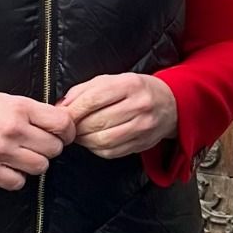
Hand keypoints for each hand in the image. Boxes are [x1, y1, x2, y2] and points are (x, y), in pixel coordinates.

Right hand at [0, 92, 75, 190]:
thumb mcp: (6, 99)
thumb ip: (34, 111)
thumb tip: (61, 123)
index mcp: (19, 108)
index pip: (61, 123)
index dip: (68, 130)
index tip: (64, 134)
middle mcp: (12, 129)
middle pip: (54, 148)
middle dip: (51, 147)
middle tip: (41, 144)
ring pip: (40, 167)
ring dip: (36, 163)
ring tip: (25, 155)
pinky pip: (18, 183)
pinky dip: (18, 177)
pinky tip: (10, 167)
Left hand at [58, 73, 178, 158]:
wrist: (169, 103)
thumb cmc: (135, 90)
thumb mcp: (112, 80)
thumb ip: (85, 90)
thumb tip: (62, 106)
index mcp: (129, 85)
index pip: (94, 99)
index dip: (73, 109)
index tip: (62, 115)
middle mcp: (139, 105)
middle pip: (97, 121)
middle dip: (76, 127)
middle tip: (68, 127)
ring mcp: (143, 127)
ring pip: (103, 140)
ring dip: (84, 140)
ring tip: (79, 134)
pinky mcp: (142, 144)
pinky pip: (111, 152)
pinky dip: (96, 149)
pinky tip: (93, 141)